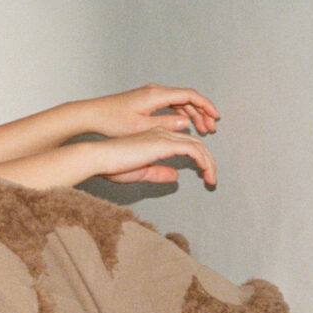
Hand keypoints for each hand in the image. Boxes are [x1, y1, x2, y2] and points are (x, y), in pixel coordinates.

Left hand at [87, 84, 219, 138]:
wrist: (92, 114)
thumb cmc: (112, 122)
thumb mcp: (141, 127)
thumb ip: (166, 124)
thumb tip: (187, 123)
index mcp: (157, 95)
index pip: (190, 96)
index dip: (206, 106)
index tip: (216, 117)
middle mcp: (156, 91)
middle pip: (187, 98)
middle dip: (202, 113)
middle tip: (212, 128)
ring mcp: (151, 94)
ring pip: (179, 102)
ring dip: (192, 114)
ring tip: (202, 130)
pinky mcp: (146, 100)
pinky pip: (170, 104)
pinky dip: (180, 114)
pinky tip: (185, 126)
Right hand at [90, 127, 216, 186]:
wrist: (100, 157)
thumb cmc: (113, 165)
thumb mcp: (141, 172)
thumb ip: (159, 173)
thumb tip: (177, 176)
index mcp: (156, 137)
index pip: (186, 144)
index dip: (198, 159)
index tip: (203, 175)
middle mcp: (162, 133)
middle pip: (196, 143)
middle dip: (208, 161)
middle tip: (212, 179)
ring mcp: (164, 136)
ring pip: (197, 146)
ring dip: (208, 163)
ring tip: (212, 179)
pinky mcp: (164, 143)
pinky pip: (192, 150)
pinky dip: (202, 161)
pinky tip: (205, 172)